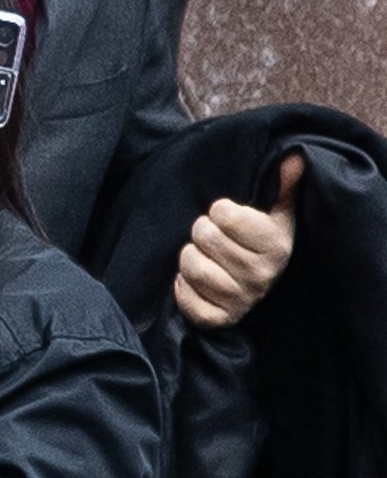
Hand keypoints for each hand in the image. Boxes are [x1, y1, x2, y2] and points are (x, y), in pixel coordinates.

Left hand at [174, 153, 303, 329]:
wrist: (255, 286)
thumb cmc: (260, 242)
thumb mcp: (277, 213)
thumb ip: (283, 186)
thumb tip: (293, 157)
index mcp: (277, 246)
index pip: (225, 215)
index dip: (219, 211)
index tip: (227, 218)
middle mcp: (262, 276)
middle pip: (204, 237)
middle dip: (202, 232)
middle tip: (211, 237)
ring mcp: (241, 300)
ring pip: (191, 266)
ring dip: (189, 257)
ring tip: (202, 256)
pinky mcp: (219, 319)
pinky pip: (187, 300)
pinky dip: (183, 286)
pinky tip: (194, 280)